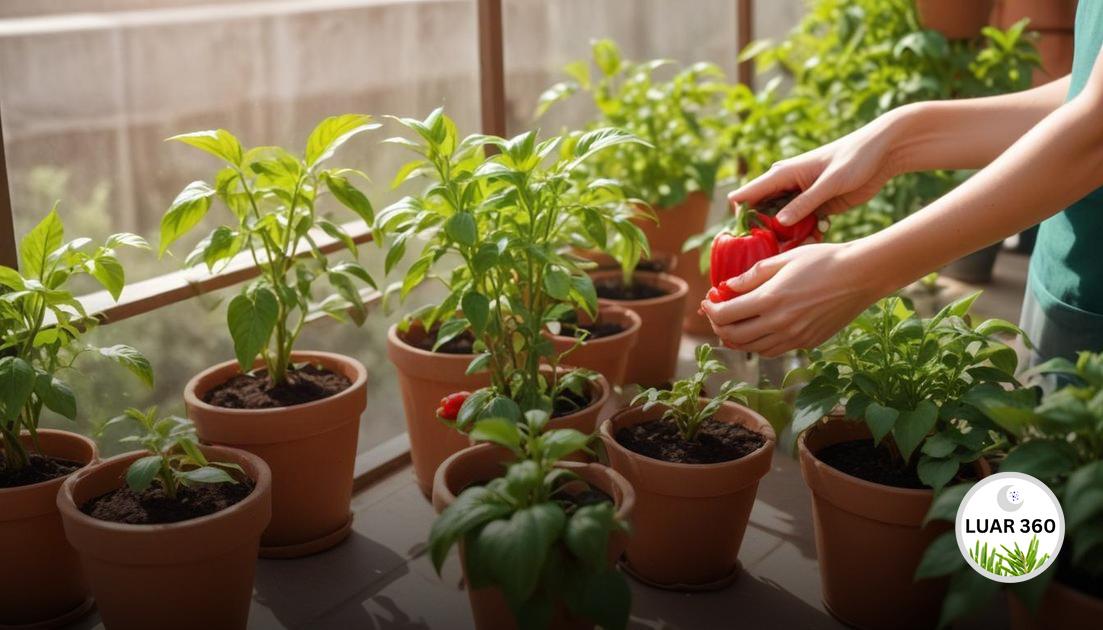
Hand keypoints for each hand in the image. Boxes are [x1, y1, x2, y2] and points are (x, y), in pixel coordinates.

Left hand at [700, 243, 887, 356]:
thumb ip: (752, 275)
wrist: (861, 275)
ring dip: (736, 338)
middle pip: (734, 337)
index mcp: (769, 300)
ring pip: (752, 348)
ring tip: (734, 323)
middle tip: (717, 313)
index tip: (708, 300)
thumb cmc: (823, 260)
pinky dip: (758, 344)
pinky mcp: (807, 343)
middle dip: (718, 325)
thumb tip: (727, 287)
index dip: (711, 310)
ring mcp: (794, 337)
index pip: (725, 315)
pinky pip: (773, 350)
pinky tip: (758, 329)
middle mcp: (779, 324)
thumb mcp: (784, 259)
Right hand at [729, 118, 902, 225]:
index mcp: (782, 174)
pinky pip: (803, 225)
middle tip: (781, 247)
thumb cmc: (855, 158)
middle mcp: (787, 186)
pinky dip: (808, 234)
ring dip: (790, 237)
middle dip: (768, 233)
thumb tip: (779, 223)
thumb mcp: (830, 182)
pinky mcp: (817, 206)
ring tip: (807, 242)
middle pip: (762, 214)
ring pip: (783, 224)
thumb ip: (805, 202)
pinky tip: (821, 234)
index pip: (746, 195)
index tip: (749, 238)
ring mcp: (801, 197)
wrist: (884, 153)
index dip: (741, 217)